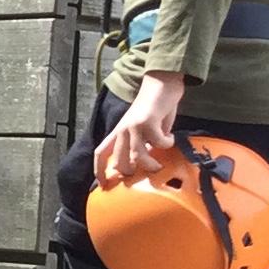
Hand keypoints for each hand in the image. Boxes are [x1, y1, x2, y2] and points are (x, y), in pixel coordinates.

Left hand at [94, 73, 186, 187]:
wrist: (161, 83)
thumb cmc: (154, 108)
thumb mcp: (143, 129)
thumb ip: (141, 145)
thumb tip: (144, 164)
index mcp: (118, 131)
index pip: (100, 152)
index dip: (98, 170)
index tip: (103, 186)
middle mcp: (122, 129)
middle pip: (117, 161)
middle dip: (130, 172)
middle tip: (145, 171)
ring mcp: (133, 126)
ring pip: (136, 156)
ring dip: (150, 164)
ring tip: (159, 164)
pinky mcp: (147, 122)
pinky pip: (158, 143)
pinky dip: (166, 144)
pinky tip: (170, 138)